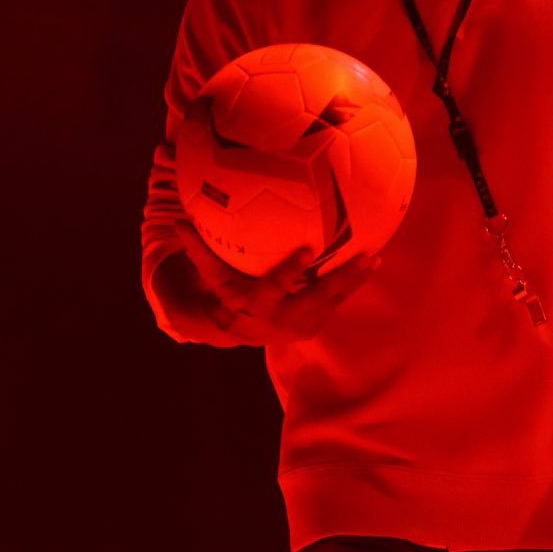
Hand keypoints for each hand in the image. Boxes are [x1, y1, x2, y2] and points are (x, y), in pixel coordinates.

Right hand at [165, 214, 381, 344]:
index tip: (309, 248)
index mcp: (257, 305)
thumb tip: (178, 222)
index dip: (292, 271)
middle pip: (315, 299)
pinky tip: (371, 261)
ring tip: (374, 258)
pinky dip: (354, 283)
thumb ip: (199, 250)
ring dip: (354, 280)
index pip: (275, 287)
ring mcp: (302, 324)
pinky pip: (337, 301)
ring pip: (332, 301)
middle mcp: (282, 318)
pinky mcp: (316, 324)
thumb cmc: (228, 293)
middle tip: (361, 257)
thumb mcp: (214, 276)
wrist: (243, 329)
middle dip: (338, 280)